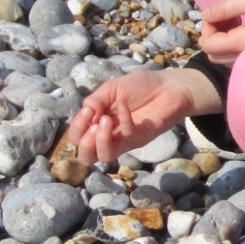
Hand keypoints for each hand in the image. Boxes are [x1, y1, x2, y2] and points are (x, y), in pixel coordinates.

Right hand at [65, 68, 217, 165]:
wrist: (168, 86)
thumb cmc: (140, 86)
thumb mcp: (112, 88)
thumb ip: (96, 100)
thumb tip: (85, 112)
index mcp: (97, 122)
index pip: (77, 138)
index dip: (77, 129)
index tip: (86, 111)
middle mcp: (108, 135)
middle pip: (86, 157)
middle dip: (84, 143)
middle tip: (94, 125)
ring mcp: (124, 139)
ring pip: (104, 157)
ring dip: (100, 140)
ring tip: (105, 121)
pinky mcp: (140, 139)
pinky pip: (127, 137)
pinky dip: (123, 121)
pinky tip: (125, 106)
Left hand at [200, 0, 244, 63]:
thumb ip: (226, 8)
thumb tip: (205, 14)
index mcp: (244, 43)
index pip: (208, 44)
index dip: (207, 26)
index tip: (221, 11)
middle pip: (213, 53)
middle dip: (214, 32)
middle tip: (229, 14)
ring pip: (225, 56)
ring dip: (224, 37)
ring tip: (239, 17)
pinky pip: (237, 55)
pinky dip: (235, 41)